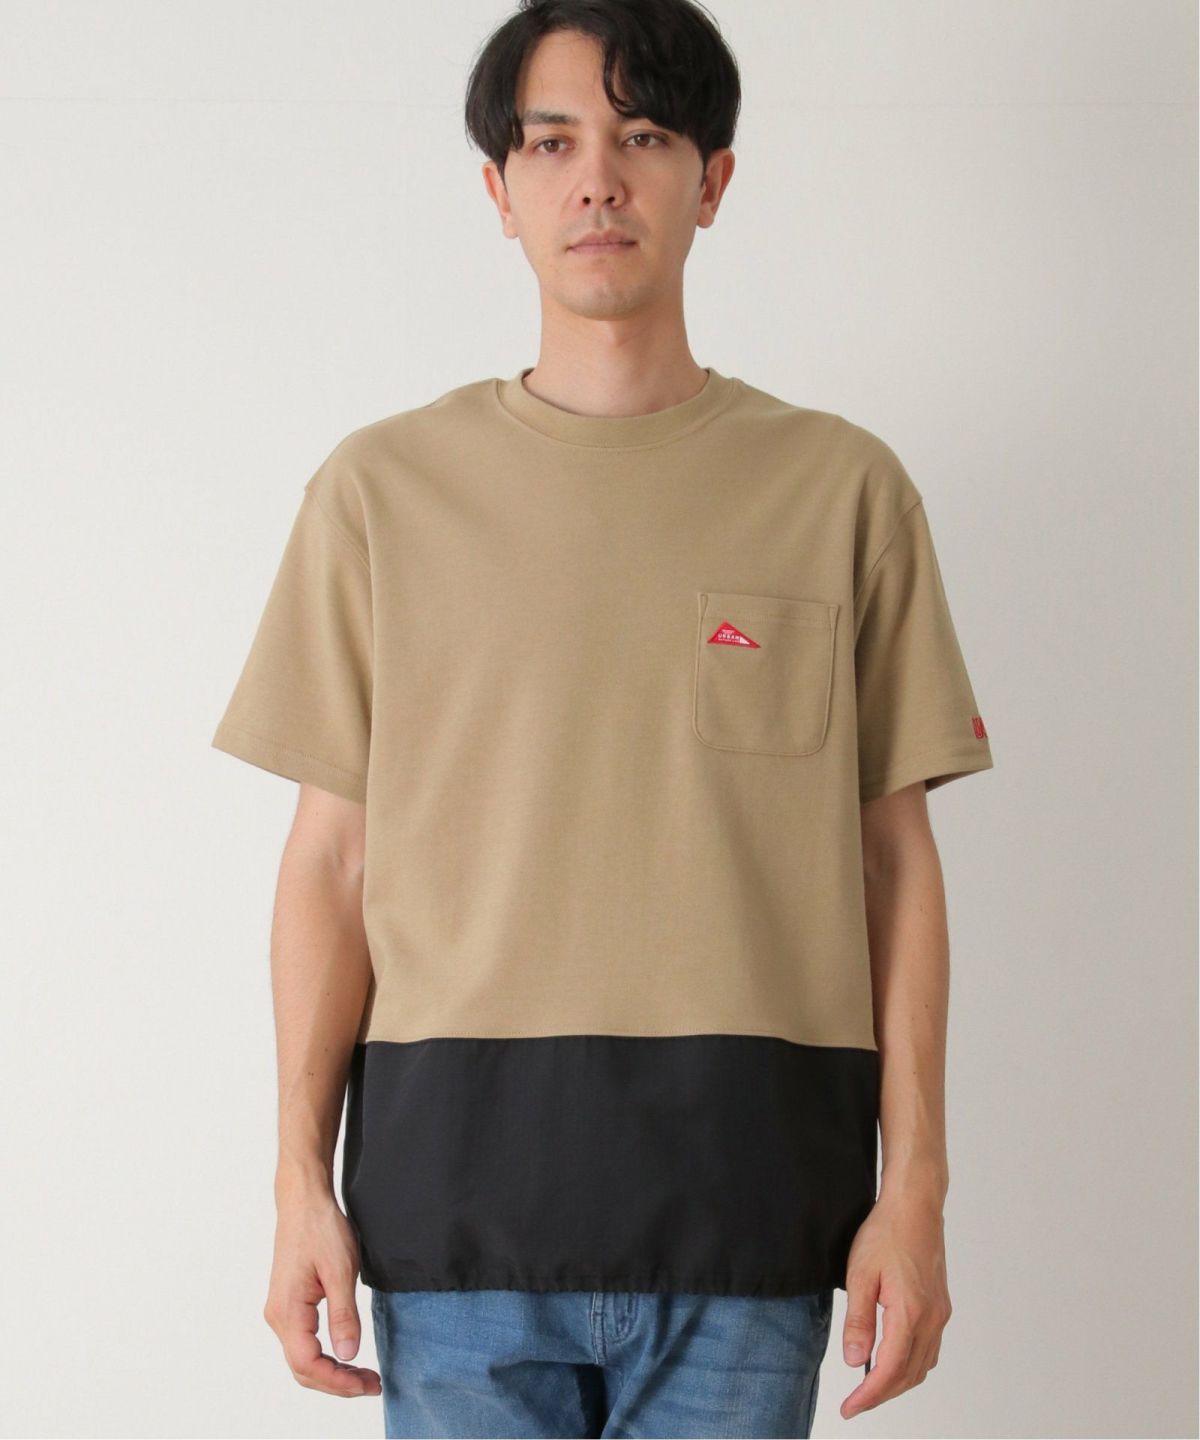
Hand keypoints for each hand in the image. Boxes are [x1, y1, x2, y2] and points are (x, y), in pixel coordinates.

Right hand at [263, 1181, 381, 1398]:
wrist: (304, 1201)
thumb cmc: (321, 1228)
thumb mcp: (341, 1270)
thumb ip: (343, 1314)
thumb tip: (348, 1353)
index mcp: (288, 1311)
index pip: (308, 1364)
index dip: (338, 1381)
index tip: (368, 1384)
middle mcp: (278, 1317)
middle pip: (304, 1368)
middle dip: (338, 1383)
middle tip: (373, 1384)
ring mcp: (282, 1311)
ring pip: (303, 1358)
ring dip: (332, 1372)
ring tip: (364, 1376)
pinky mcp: (290, 1304)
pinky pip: (304, 1343)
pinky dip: (325, 1356)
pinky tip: (346, 1355)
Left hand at [838, 1188, 951, 1418]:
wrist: (915, 1205)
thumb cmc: (886, 1233)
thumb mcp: (860, 1275)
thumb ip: (858, 1321)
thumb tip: (854, 1361)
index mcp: (911, 1314)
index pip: (889, 1371)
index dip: (868, 1395)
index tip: (849, 1408)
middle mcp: (932, 1319)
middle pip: (909, 1374)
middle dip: (882, 1394)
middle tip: (856, 1403)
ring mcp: (940, 1312)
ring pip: (923, 1364)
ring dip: (898, 1381)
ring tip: (871, 1387)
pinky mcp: (940, 1305)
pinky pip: (929, 1348)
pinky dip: (911, 1364)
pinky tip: (893, 1359)